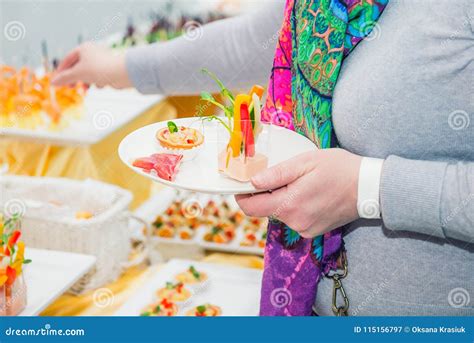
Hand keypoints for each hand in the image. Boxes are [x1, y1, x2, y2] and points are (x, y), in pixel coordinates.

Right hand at [52, 42, 131, 88]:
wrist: (121, 73)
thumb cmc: (99, 70)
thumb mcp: (77, 74)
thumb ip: (64, 78)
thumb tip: (52, 83)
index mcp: (83, 48)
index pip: (67, 59)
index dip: (61, 70)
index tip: (57, 81)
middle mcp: (92, 52)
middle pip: (78, 67)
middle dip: (74, 78)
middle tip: (69, 88)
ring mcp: (101, 61)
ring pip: (88, 73)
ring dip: (85, 82)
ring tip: (85, 90)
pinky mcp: (109, 69)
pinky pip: (99, 77)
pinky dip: (97, 82)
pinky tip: (101, 85)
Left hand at [235, 148, 361, 237]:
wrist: (369, 188)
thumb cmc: (339, 169)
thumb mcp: (305, 163)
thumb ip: (276, 174)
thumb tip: (252, 181)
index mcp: (289, 205)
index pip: (251, 207)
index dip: (242, 196)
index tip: (241, 185)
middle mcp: (294, 222)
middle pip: (266, 209)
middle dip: (266, 193)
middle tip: (279, 175)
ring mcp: (305, 229)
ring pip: (280, 213)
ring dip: (283, 199)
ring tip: (301, 182)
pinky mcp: (314, 231)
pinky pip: (294, 218)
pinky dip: (295, 206)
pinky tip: (310, 194)